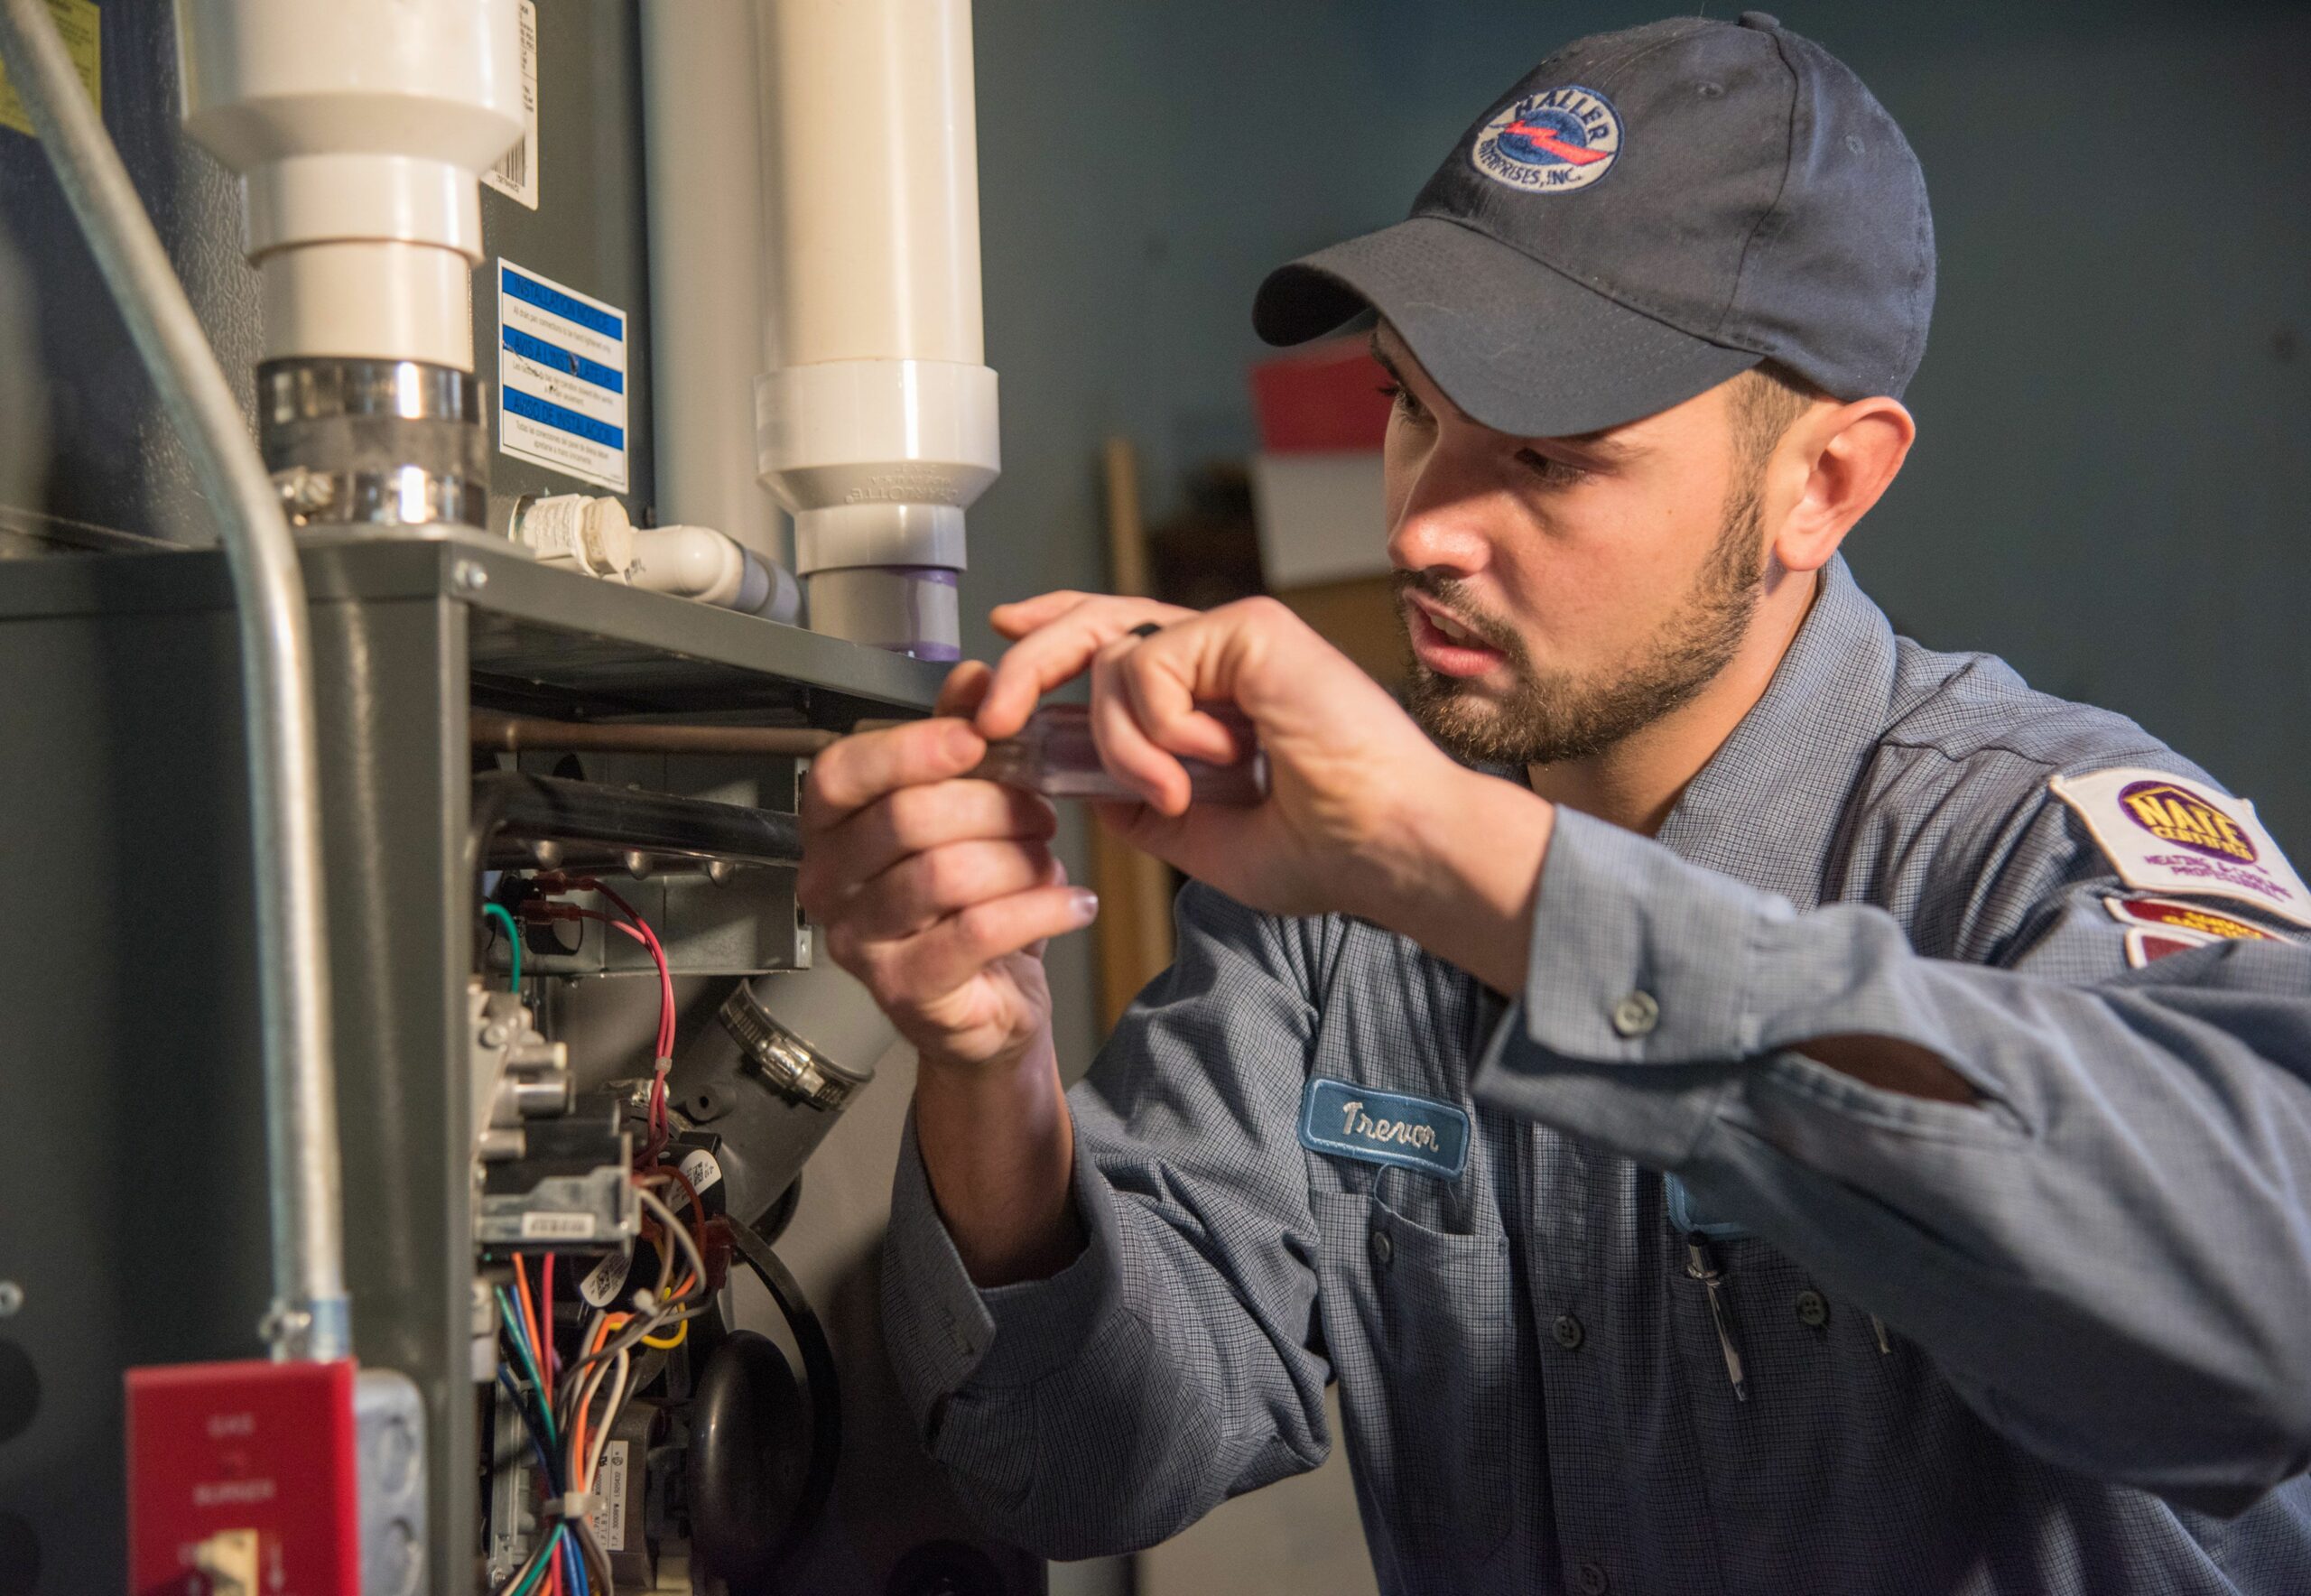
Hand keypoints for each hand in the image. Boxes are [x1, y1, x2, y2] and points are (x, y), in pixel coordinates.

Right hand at [797, 663, 1096, 1072]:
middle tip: (1041, 812)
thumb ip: (961, 740)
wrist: (986, 1004)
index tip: (977, 738)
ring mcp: (860, 943)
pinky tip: (1072, 904)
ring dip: (1018, 860)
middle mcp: (828, 885)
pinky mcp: (907, 990)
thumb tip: (974, 675)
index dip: (911, 748)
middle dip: (991, 806)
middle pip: (905, 819)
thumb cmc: (967, 903)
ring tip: (1051, 862)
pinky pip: (977, 932)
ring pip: (944, 875)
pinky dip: (1039, 910)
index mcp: (830, 829)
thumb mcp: (965, 811)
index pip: (841, 773)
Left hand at [977, 591, 1554, 987]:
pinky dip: (1157, 727)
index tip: (1004, 640)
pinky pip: (1149, 664)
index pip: (1119, 638)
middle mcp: (1227, 654)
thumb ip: (1145, 808)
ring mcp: (1240, 635)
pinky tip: (1217, 760)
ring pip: (1114, 656)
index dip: (1054, 633)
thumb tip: (1087, 787)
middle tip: (994, 720)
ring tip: (1174, 789)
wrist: (1389, 851)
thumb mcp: (1204, 840)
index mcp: (1218, 693)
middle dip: (1030, 665)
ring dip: (1120, 739)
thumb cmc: (1327, 852)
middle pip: (1098, 624)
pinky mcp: (1252, 628)